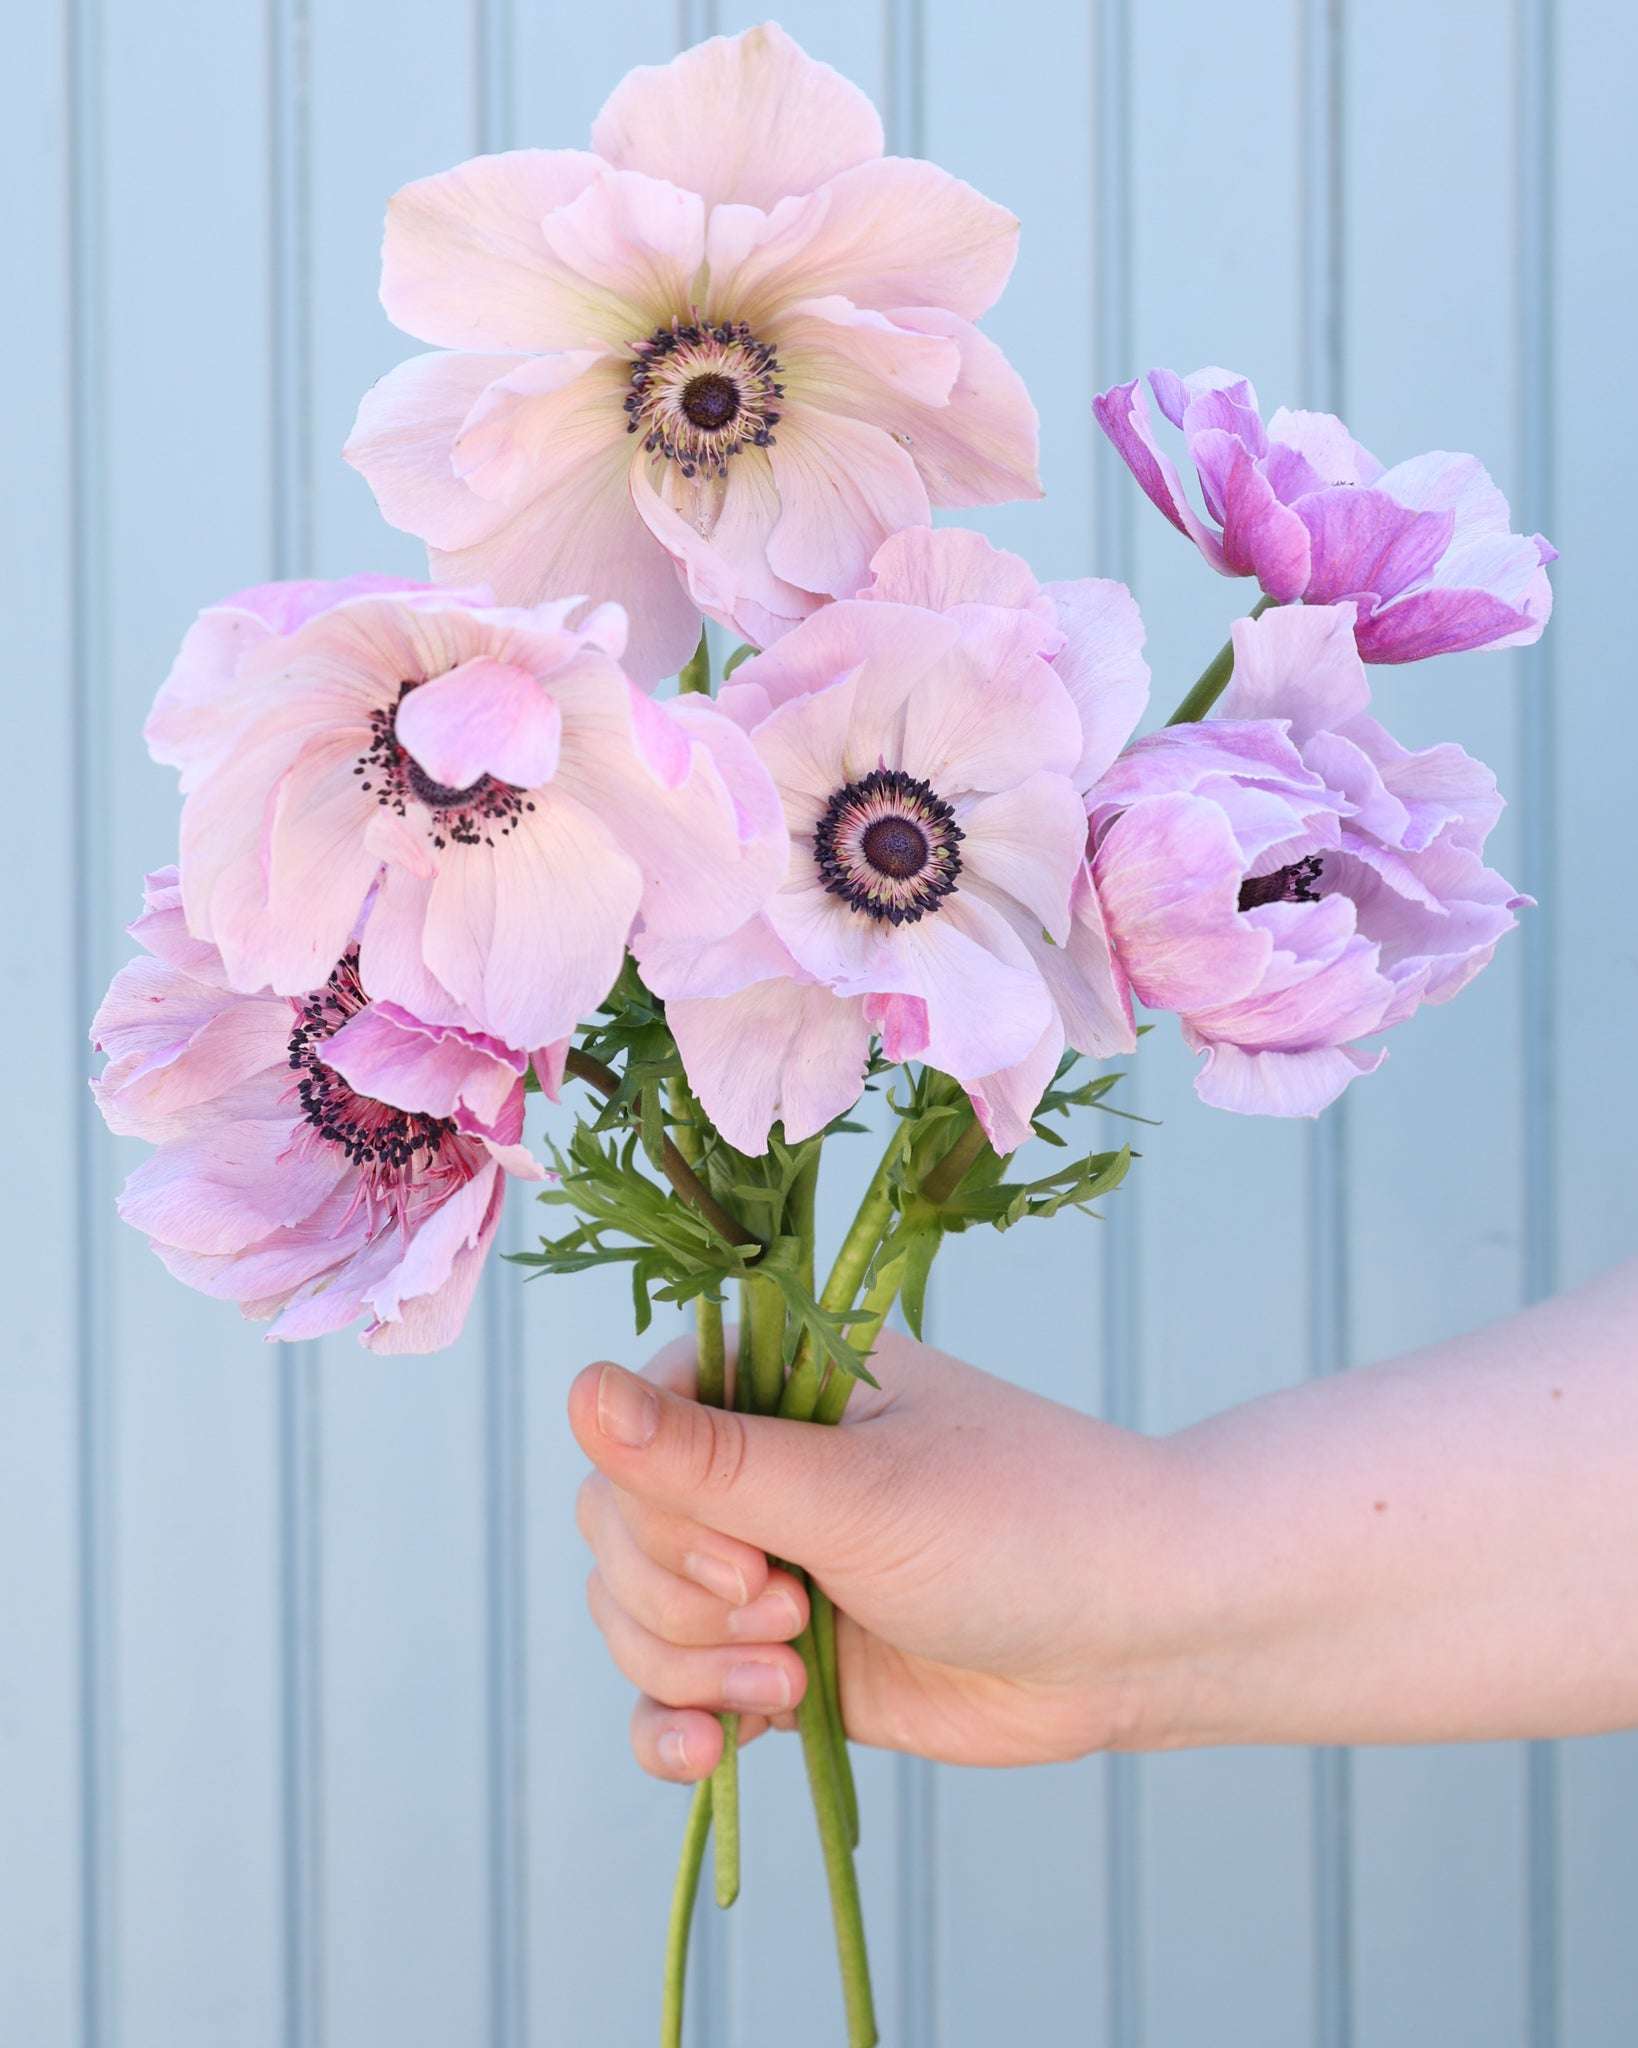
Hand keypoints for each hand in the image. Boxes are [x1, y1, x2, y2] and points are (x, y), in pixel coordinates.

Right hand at [566, 1328, 1174, 1782]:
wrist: (1138, 1636)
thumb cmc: (1021, 1527)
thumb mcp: (860, 1494)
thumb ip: (711, 1460)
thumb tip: (574, 1390)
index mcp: (772, 1380)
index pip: (627, 1436)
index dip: (662, 1516)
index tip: (758, 1564)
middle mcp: (757, 1465)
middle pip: (615, 1535)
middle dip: (683, 1603)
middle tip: (795, 1616)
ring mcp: (764, 1566)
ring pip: (634, 1619)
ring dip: (694, 1670)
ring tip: (801, 1680)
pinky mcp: (781, 1661)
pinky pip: (674, 1695)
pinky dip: (675, 1728)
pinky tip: (706, 1756)